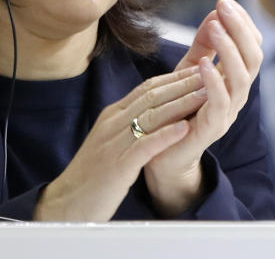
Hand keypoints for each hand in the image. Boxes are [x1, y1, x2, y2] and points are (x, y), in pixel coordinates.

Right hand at [35, 65, 206, 220]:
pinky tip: (185, 129)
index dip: (174, 78)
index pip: (146, 89)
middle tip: (209, 73)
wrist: (65, 204)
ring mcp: (113, 144)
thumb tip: (150, 113)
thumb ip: (126, 126)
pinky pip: (143, 147)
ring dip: (181, 104)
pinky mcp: (116, 166)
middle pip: (152, 97)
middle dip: (182, 84)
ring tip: (206, 94)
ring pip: (151, 117)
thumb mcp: (108, 143)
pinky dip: (165, 136)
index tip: (197, 70)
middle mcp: (112, 124)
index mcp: (111, 117)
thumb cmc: (91, 177)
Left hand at [143, 0, 262, 214]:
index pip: (252, 45)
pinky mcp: (212, 128)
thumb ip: (205, 42)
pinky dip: (215, 81)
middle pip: (254, 58)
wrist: (162, 151)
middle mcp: (238, 94)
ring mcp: (228, 112)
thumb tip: (217, 8)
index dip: (242, 21)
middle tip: (223, 6)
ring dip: (230, 49)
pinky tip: (204, 63)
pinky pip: (221, 103)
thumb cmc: (178, 107)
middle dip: (241, 28)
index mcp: (236, 78)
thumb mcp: (191, 67)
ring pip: (242, 78)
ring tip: (216, 26)